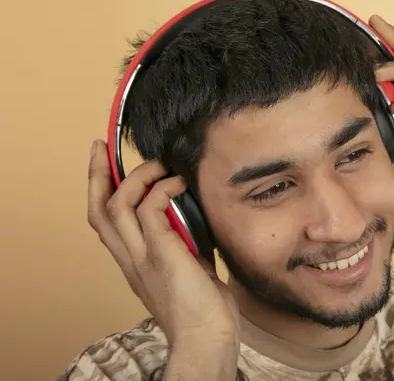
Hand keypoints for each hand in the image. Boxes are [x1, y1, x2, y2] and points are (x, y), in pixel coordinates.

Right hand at [87, 140, 239, 350]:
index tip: (103, 163)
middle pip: (98, 211)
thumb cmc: (204, 308)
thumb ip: (185, 241)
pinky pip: (151, 211)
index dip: (100, 191)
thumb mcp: (190, 266)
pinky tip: (180, 184)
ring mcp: (143, 257)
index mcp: (134, 263)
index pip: (106, 223)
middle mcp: (131, 259)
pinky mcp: (162, 254)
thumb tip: (196, 214)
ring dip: (135, 178)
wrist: (206, 337)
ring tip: (158, 165)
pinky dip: (163, 190)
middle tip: (101, 147)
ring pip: (116, 206)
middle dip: (96, 175)